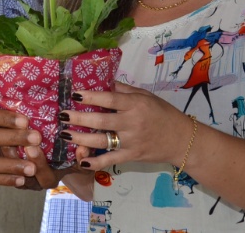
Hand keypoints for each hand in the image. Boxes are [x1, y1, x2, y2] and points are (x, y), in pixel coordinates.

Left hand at [58, 82, 192, 170]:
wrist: (182, 140)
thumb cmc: (163, 114)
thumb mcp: (146, 96)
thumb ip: (124, 90)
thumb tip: (103, 81)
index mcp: (135, 105)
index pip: (110, 99)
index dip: (91, 96)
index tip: (74, 94)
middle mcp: (132, 123)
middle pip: (101, 120)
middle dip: (79, 117)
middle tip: (62, 114)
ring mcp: (131, 142)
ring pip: (102, 140)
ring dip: (81, 138)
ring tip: (65, 134)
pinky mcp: (131, 156)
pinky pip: (110, 160)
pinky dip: (96, 162)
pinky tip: (82, 161)